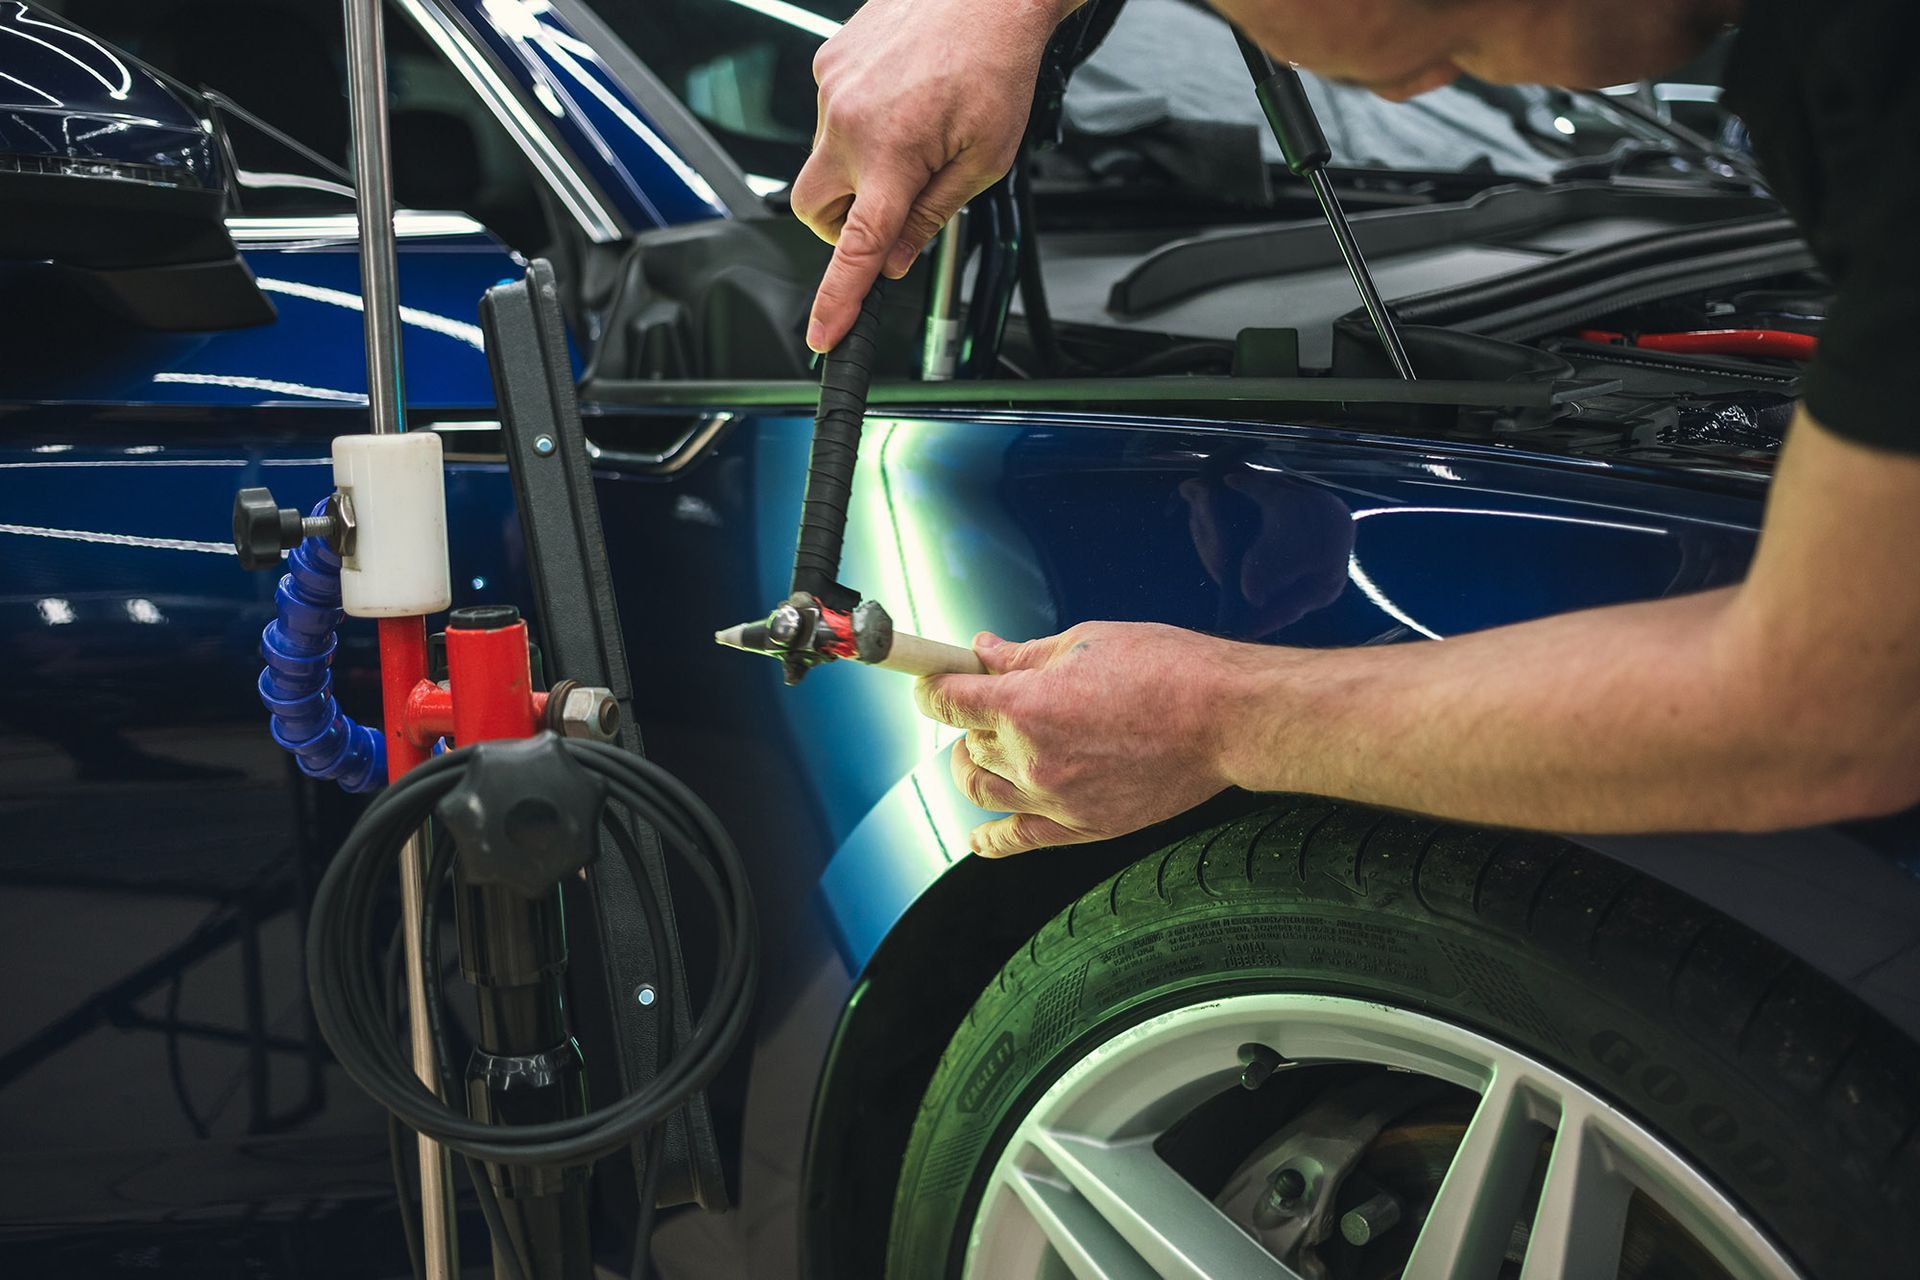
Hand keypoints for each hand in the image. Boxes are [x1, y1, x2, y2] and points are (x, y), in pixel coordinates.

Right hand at [792, 0, 1076, 352]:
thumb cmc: (995, 65)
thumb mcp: (984, 160)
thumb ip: (932, 215)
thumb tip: (896, 257)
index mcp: (893, 156)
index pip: (855, 247)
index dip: (837, 298)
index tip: (823, 333)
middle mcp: (849, 123)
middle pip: (814, 209)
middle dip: (843, 223)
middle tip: (888, 209)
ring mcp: (832, 90)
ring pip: (824, 161)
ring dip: (859, 167)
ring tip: (911, 133)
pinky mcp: (827, 63)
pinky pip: (831, 116)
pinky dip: (860, 124)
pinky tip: (901, 100)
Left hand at [914, 622, 1260, 856]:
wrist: (1226, 718)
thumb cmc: (1166, 669)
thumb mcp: (1086, 640)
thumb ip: (1025, 654)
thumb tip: (984, 652)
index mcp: (1024, 705)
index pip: (945, 700)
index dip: (933, 684)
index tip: (935, 677)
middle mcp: (1030, 758)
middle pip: (965, 744)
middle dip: (967, 720)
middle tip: (988, 702)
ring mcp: (1055, 799)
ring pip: (981, 789)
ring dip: (973, 766)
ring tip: (989, 748)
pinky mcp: (1083, 826)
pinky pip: (1017, 840)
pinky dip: (989, 839)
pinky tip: (980, 834)